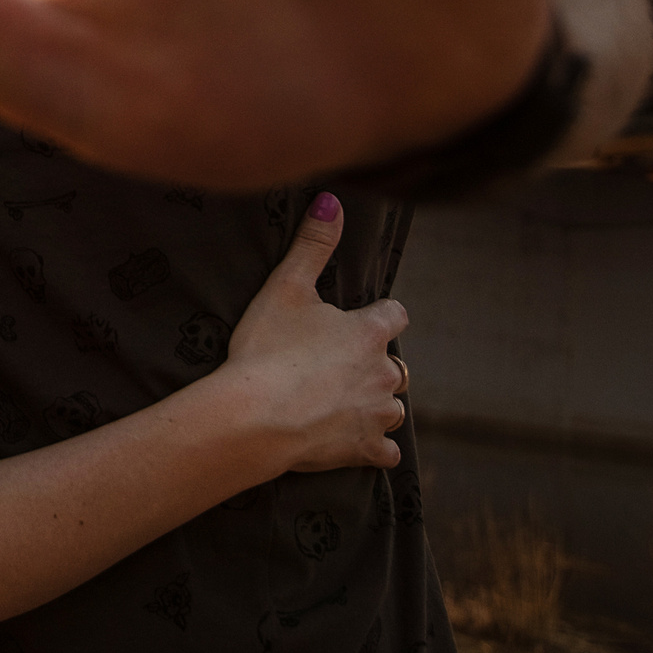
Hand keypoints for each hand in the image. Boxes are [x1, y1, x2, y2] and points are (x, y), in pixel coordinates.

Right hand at [223, 194, 407, 471]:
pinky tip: (358, 443)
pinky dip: (376, 448)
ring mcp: (377, 414)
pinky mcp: (365, 449)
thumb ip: (313, 244)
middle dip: (375, 365)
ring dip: (377, 404)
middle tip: (337, 365)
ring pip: (394, 407)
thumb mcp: (285, 286)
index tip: (358, 320)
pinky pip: (387, 451)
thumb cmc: (267, 348)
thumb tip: (333, 200)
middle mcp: (384, 372)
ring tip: (344, 402)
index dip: (378, 316)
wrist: (256, 416)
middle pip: (396, 365)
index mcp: (369, 332)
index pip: (395, 315)